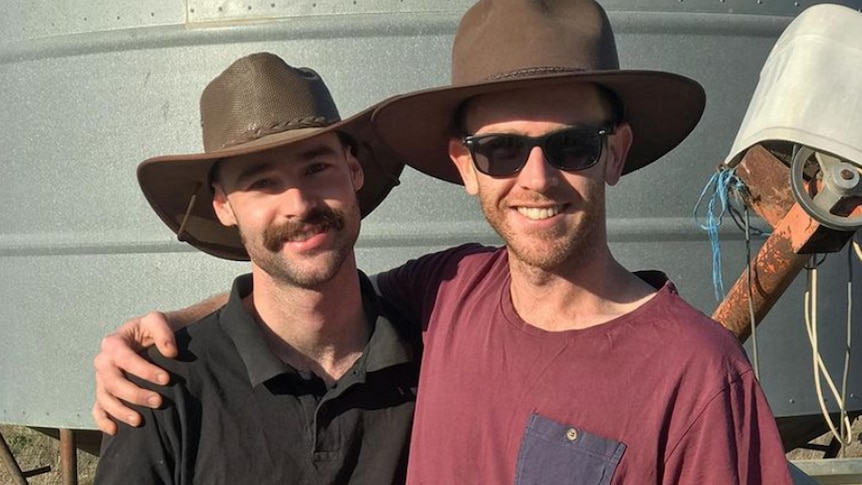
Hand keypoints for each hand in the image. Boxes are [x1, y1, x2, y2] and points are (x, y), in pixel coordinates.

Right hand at [92, 311, 176, 434]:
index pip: (125, 359)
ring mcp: (101, 378)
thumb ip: (164, 331)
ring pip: (104, 398)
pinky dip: (103, 420)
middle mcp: (103, 361)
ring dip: (120, 411)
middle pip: (112, 382)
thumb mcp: (157, 321)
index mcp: (113, 342)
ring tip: (140, 421)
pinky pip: (97, 408)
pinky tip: (115, 430)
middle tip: (158, 402)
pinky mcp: (104, 391)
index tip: (166, 379)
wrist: (148, 337)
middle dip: (134, 394)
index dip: (144, 370)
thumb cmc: (153, 329)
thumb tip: (170, 352)